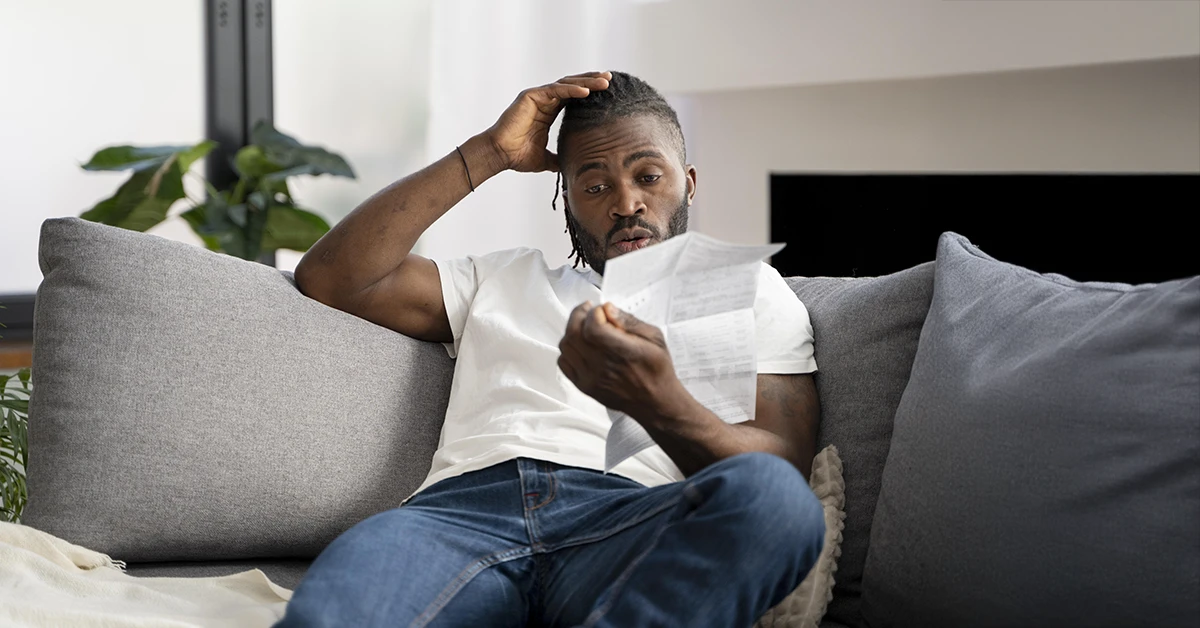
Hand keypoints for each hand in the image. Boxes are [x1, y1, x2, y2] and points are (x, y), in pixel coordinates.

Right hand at [484, 71, 610, 173]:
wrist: (500, 155)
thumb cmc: (517, 156)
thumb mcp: (545, 159)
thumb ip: (558, 159)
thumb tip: (569, 167)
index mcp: (549, 111)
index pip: (574, 97)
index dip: (590, 92)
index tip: (608, 91)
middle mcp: (544, 101)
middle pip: (573, 86)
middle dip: (592, 81)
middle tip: (610, 79)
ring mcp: (537, 96)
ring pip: (567, 84)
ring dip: (586, 82)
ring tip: (605, 82)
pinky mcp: (531, 96)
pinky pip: (555, 90)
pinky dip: (571, 89)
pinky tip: (586, 90)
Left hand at [558, 301, 686, 419]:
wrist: (654, 402)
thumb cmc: (657, 369)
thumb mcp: (655, 338)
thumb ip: (629, 321)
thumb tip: (608, 309)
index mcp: (623, 353)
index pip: (593, 327)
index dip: (593, 313)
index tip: (602, 310)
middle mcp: (603, 367)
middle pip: (574, 334)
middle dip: (579, 315)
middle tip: (588, 310)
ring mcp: (590, 378)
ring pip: (566, 346)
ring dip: (572, 331)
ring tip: (585, 327)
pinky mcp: (584, 386)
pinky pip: (564, 362)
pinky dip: (568, 349)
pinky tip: (581, 345)